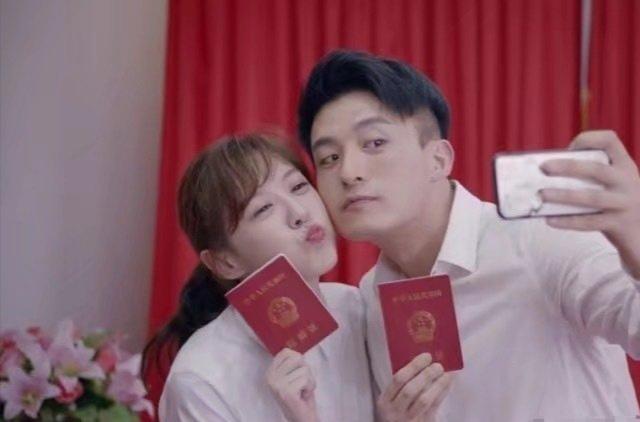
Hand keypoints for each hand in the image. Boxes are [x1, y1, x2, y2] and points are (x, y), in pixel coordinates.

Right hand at [266, 348, 318, 421]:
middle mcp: (270, 377)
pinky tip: (303, 396)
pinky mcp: (286, 392)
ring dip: (309, 381)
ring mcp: (277, 385)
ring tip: (302, 391)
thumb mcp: (293, 376)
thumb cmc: (300, 397)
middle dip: (305, 371)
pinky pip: (307, 379)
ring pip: (305, 369)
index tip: (297, 374)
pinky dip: (310, 387)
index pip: (286, 352)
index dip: (298, 361)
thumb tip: (297, 350)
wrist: (301, 418)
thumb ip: (292, 363)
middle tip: (301, 384)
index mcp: (270, 372)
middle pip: (297, 358)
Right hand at [377, 353, 452, 421]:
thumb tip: (423, 363)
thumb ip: (402, 384)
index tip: (426, 356)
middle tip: (438, 365)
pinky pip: (434, 407)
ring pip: (423, 400)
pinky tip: (447, 384)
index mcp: (385, 401)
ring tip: (446, 374)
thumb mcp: (392, 399)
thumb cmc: (397, 411)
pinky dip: (442, 393)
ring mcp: (409, 419)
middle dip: (426, 375)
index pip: (398, 379)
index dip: (413, 366)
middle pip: (410, 390)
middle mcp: (395, 411)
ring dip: (437, 384)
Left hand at [540, 130, 639, 277]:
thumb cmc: (617, 202)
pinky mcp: (618, 224)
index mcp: (624, 165)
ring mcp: (624, 203)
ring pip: (592, 197)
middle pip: (597, 169)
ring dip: (563, 195)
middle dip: (568, 167)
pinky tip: (549, 220)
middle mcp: (628, 181)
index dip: (589, 139)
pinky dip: (568, 221)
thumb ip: (589, 174)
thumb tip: (545, 171)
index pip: (610, 141)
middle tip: (544, 167)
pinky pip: (589, 222)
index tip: (570, 147)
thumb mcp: (613, 182)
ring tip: (542, 194)